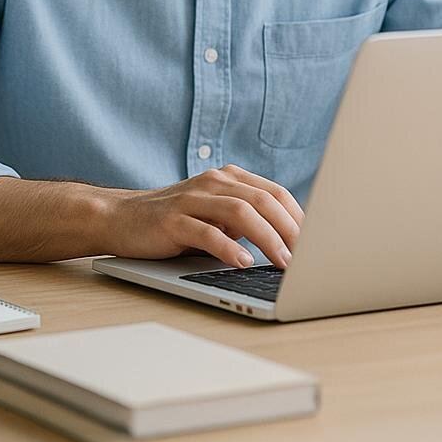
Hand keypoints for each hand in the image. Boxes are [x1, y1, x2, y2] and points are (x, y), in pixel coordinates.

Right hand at [103, 165, 303, 269]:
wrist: (121, 219)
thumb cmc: (175, 223)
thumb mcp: (215, 217)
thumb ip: (247, 222)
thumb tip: (292, 245)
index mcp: (228, 179)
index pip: (276, 193)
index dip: (300, 218)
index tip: (320, 244)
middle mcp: (213, 182)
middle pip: (264, 200)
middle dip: (291, 230)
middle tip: (309, 257)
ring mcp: (192, 198)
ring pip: (241, 211)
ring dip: (268, 238)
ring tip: (284, 262)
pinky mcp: (172, 219)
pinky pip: (206, 231)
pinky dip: (229, 246)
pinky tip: (244, 262)